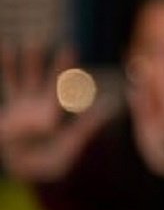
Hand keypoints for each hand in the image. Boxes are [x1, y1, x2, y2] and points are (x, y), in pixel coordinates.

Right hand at [0, 43, 110, 180]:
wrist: (24, 169)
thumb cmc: (49, 162)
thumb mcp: (69, 146)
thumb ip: (86, 128)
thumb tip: (107, 110)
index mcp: (58, 112)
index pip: (67, 91)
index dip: (72, 77)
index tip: (80, 62)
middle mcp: (42, 105)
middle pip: (50, 80)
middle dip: (57, 64)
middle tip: (68, 46)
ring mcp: (24, 105)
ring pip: (27, 78)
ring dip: (28, 61)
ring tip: (32, 40)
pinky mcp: (10, 109)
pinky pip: (8, 84)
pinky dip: (8, 66)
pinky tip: (5, 48)